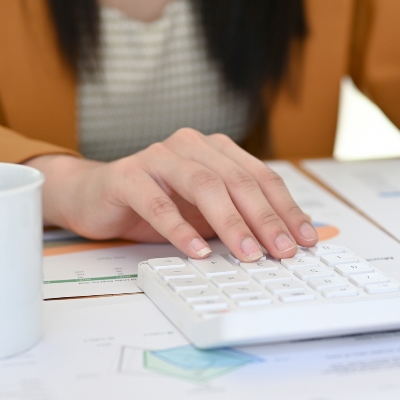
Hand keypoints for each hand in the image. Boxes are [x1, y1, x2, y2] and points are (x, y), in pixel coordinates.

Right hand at [25, 128, 317, 260]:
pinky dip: (180, 229)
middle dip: (265, 219)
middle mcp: (191, 145)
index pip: (261, 177)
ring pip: (203, 185)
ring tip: (247, 253)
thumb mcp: (204, 212)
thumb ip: (238, 218)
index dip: (286, 209)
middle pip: (237, 180)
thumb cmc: (156, 204)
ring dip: (230, 222)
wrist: (94, 196)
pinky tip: (196, 251)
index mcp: (216, 149)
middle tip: (282, 251)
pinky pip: (158, 203)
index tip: (306, 239)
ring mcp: (158, 157)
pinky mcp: (127, 176)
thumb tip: (285, 243)